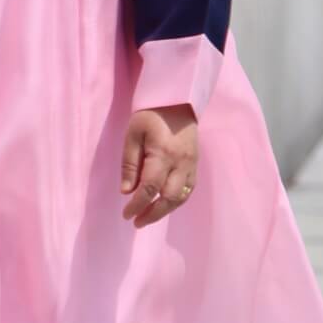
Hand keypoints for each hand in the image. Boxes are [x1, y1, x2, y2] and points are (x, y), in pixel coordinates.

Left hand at [120, 104, 197, 226]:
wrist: (178, 101)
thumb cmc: (150, 115)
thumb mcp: (133, 134)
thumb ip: (129, 164)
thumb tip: (127, 191)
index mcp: (163, 153)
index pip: (150, 187)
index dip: (138, 205)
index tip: (126, 215)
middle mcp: (181, 162)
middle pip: (169, 198)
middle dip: (152, 214)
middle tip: (136, 222)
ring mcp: (192, 165)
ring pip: (181, 197)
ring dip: (164, 211)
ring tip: (148, 217)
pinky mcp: (196, 165)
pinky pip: (188, 190)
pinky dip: (175, 202)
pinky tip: (164, 206)